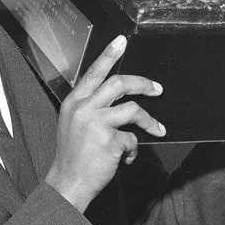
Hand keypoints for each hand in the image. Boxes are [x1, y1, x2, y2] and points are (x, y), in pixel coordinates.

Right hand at [45, 35, 164, 211]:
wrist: (67, 184)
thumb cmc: (72, 155)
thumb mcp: (72, 123)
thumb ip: (90, 107)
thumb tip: (118, 99)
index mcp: (74, 101)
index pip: (93, 72)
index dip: (109, 55)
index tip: (121, 40)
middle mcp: (83, 108)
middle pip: (119, 83)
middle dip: (143, 84)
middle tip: (157, 89)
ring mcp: (96, 123)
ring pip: (133, 110)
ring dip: (149, 121)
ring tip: (157, 129)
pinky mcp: (110, 141)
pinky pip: (132, 138)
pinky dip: (133, 149)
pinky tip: (126, 158)